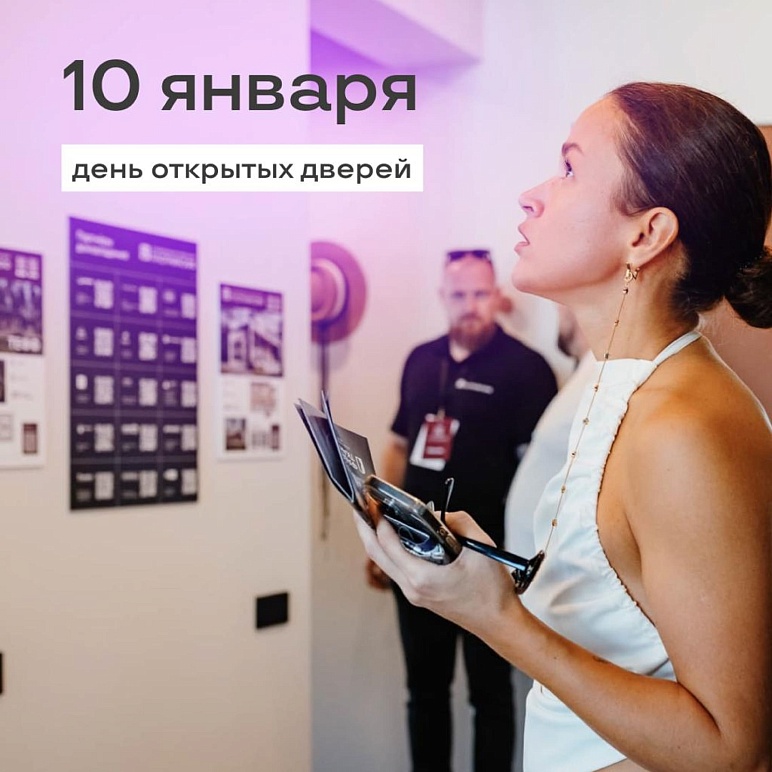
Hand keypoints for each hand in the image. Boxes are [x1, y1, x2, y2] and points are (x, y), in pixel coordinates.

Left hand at [353, 509, 522, 637]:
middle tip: (360, 504)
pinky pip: (396, 568)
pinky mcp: (419, 594)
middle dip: (364, 527)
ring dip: (375, 539)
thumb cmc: (491, 589)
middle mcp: (411, 587)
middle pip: (376, 554)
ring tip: (373, 515)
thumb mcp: (480, 545)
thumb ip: (458, 521)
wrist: (498, 622)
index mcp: (421, 576)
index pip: (387, 542)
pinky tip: (393, 535)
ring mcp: (413, 593)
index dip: (377, 518)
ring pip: (384, 562)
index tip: (373, 499)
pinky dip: (389, 550)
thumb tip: (438, 514)